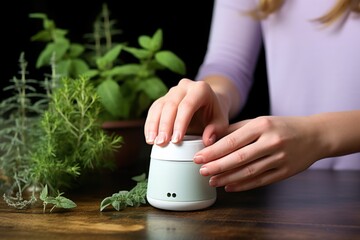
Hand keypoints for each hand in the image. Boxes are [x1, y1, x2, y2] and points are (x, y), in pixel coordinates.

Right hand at [144, 78, 228, 145]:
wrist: (209, 104)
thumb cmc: (215, 114)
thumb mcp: (221, 122)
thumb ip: (216, 130)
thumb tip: (207, 141)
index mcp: (200, 89)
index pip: (187, 105)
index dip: (180, 123)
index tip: (176, 141)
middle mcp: (184, 87)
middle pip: (171, 105)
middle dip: (165, 125)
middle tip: (162, 143)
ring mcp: (172, 92)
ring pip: (159, 107)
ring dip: (154, 125)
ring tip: (153, 142)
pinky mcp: (163, 99)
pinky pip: (153, 110)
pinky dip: (150, 125)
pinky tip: (149, 138)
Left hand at [194, 116, 322, 191]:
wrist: (315, 135)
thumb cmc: (282, 126)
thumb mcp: (260, 121)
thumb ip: (236, 129)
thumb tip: (211, 138)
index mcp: (262, 125)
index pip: (233, 141)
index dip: (213, 151)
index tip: (199, 157)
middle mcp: (271, 141)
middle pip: (239, 158)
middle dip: (217, 166)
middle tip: (201, 171)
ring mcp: (280, 158)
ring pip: (249, 171)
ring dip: (228, 178)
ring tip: (212, 181)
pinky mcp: (286, 171)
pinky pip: (261, 180)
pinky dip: (244, 185)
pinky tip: (230, 187)